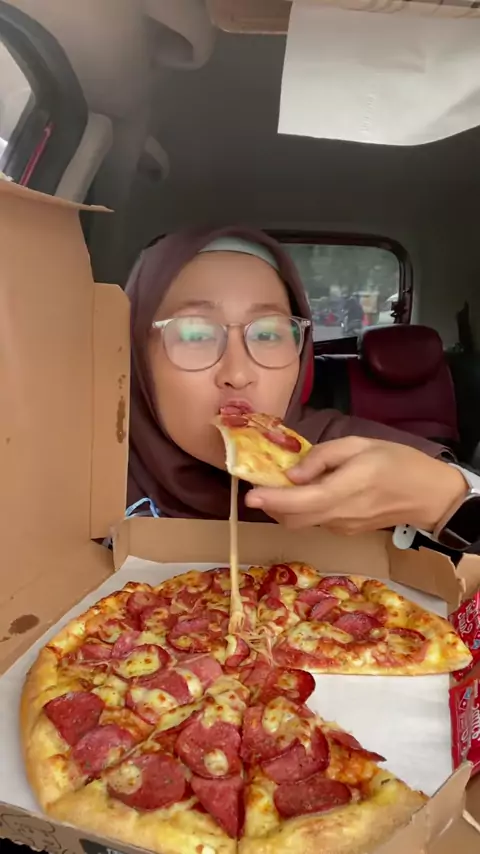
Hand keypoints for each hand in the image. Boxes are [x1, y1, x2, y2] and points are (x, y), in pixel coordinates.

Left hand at [245, 437, 467, 533]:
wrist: (428, 495)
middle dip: (270, 505)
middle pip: (293, 519)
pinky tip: (306, 491)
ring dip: (284, 507)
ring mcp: (341, 527)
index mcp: (345, 489)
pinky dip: (301, 509)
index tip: (250, 494)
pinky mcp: (345, 531)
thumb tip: (293, 474)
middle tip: (259, 483)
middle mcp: (339, 515)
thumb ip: (323, 457)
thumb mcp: (361, 445)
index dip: (273, 500)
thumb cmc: (397, 462)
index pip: (302, 501)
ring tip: (280, 484)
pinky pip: (314, 521)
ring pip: (301, 522)